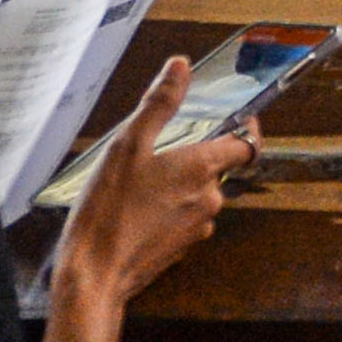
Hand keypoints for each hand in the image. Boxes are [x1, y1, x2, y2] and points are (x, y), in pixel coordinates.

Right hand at [51, 54, 256, 309]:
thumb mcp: (127, 145)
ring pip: (197, 194)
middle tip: (157, 151)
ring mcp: (197, 227)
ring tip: (137, 184)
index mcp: (203, 168)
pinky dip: (167, 209)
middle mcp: (210, 198)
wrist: (94, 275)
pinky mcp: (181, 249)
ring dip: (177, 185)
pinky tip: (135, 211)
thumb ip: (158, 104)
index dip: (247, 128)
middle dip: (193, 156)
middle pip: (216, 168)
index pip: (247, 144)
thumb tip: (180, 66)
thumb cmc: (108, 209)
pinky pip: (183, 218)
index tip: (239, 116)